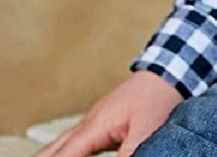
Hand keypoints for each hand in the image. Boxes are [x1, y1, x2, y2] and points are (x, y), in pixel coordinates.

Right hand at [33, 70, 182, 156]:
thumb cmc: (159, 94)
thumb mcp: (147, 129)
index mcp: (95, 125)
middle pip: (53, 150)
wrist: (169, 69)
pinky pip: (74, 142)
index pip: (64, 156)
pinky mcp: (103, 122)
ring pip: (60, 144)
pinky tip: (61, 155)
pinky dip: (61, 152)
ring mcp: (94, 121)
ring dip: (47, 156)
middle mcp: (89, 122)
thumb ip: (130, 153)